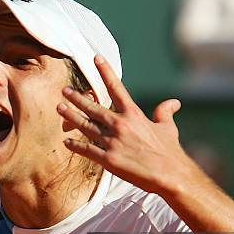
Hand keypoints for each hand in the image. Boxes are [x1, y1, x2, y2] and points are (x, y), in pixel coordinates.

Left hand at [57, 55, 196, 194]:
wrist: (169, 174)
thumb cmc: (169, 152)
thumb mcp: (168, 128)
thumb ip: (165, 112)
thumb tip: (173, 103)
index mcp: (134, 114)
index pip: (116, 87)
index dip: (105, 72)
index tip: (96, 58)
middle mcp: (120, 124)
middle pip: (93, 107)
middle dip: (77, 98)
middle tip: (64, 90)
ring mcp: (112, 142)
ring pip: (86, 126)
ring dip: (71, 116)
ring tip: (60, 108)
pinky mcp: (108, 159)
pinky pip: (87, 150)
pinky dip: (76, 146)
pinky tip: (66, 142)